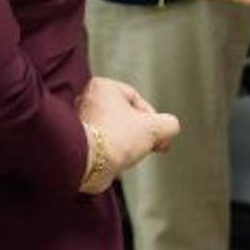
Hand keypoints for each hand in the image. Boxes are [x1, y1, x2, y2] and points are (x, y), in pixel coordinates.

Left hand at [76, 77, 180, 191]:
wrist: (90, 163)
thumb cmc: (116, 138)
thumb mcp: (155, 127)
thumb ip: (169, 124)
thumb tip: (170, 128)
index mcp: (102, 86)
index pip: (137, 99)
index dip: (152, 119)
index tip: (158, 135)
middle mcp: (87, 100)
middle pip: (125, 116)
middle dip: (139, 132)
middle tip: (148, 145)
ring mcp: (81, 121)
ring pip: (115, 131)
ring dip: (126, 143)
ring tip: (130, 154)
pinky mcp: (79, 142)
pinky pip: (104, 144)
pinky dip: (113, 152)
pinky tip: (118, 161)